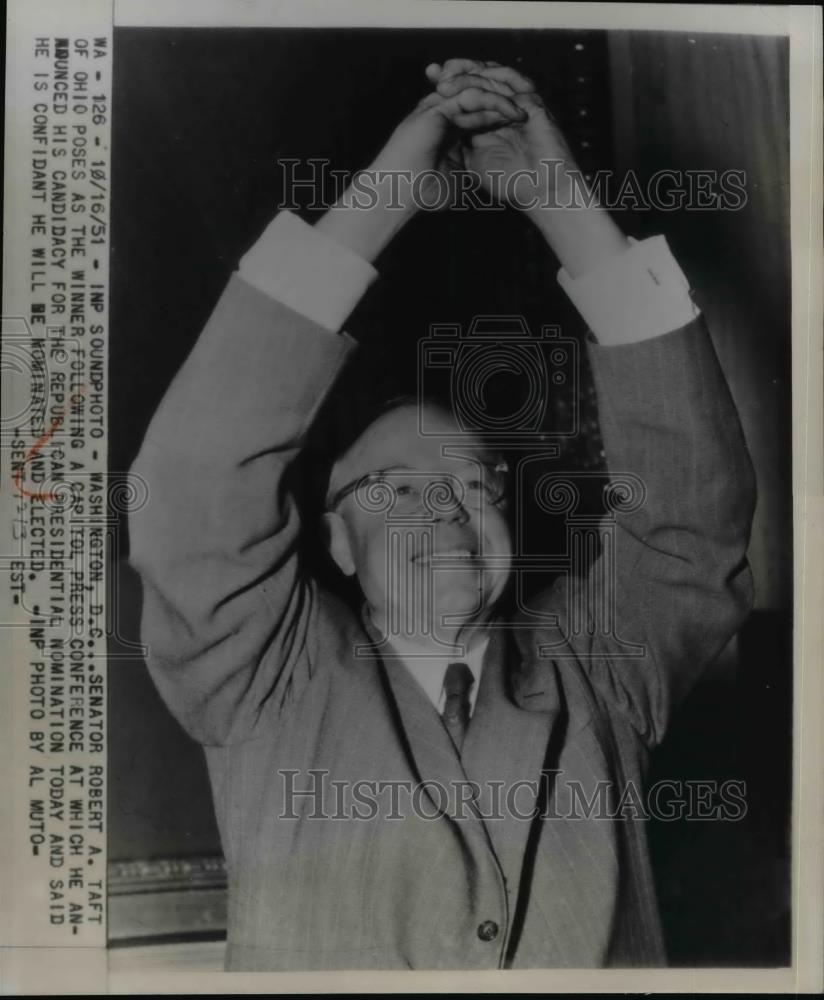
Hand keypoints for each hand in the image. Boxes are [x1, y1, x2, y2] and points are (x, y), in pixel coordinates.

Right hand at [316, 72, 526, 258]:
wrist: (398, 195)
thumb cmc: (422, 194)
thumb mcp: (457, 183)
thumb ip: (472, 175)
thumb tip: (492, 186)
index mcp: (444, 130)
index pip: (476, 114)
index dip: (500, 118)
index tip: (522, 129)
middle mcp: (440, 114)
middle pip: (478, 97)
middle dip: (505, 103)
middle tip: (530, 111)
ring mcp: (438, 108)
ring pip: (477, 92)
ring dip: (503, 100)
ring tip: (525, 112)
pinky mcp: (438, 107)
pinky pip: (472, 96)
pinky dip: (494, 102)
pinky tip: (513, 113)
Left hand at [431, 58, 627, 276]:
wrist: (539, 193)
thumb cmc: (510, 183)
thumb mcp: (474, 161)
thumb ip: (460, 141)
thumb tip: (440, 125)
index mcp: (489, 116)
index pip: (469, 88)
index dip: (451, 79)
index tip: (430, 75)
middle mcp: (504, 105)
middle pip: (481, 74)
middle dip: (458, 70)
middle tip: (437, 73)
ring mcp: (519, 103)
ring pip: (495, 75)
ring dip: (471, 75)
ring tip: (449, 81)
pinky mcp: (532, 106)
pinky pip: (513, 87)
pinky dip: (494, 85)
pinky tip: (476, 87)